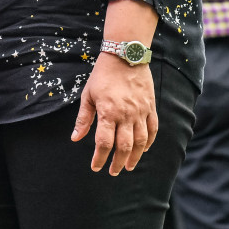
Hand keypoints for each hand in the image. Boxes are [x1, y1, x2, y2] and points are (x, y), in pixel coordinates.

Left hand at [71, 53, 156, 175]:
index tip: (96, 167)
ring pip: (140, 142)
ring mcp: (141, 112)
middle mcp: (126, 115)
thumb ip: (84, 119)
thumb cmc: (103, 75)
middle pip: (123, 147)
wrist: (125, 56)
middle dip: (118, 162)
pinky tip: (143, 149)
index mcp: (108, 112)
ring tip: (128, 166)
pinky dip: (149, 142)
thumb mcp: (88, 95)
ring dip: (134, 157)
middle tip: (113, 172)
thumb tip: (75, 138)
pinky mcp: (150, 107)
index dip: (100, 158)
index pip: (104, 142)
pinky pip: (152, 129)